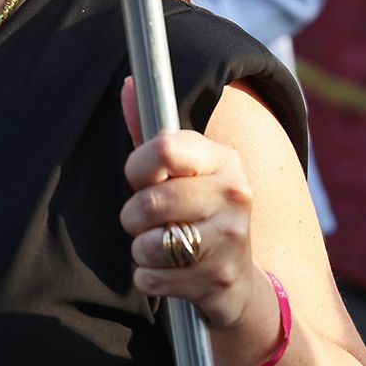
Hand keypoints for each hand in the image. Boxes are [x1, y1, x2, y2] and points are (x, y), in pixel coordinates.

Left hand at [118, 77, 270, 331]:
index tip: (140, 178)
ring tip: (161, 246)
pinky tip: (169, 272)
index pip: (165, 148)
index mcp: (222, 159)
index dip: (138, 167)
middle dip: (133, 216)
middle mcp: (235, 193)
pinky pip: (154, 278)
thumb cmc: (195, 213)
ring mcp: (233, 238)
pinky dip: (148, 278)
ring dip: (141, 250)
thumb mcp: (179, 171)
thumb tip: (128, 85)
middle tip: (146, 220)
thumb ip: (148, 132)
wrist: (237, 281)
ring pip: (151, 243)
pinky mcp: (222, 278)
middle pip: (152, 201)